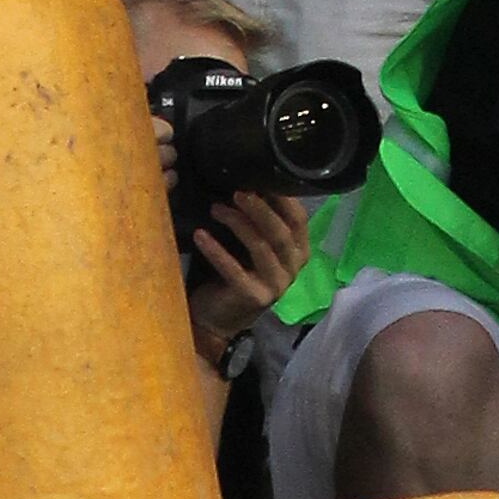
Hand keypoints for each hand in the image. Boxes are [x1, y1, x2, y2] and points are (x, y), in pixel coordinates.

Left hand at [186, 187, 310, 369]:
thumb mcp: (255, 246)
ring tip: (216, 209)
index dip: (281, 198)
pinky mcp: (252, 297)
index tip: (258, 178)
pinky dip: (216, 250)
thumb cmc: (237, 273)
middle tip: (237, 192)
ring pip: (260, 247)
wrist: (219, 320)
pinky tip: (200, 235)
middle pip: (280, 232)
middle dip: (259, 208)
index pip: (298, 219)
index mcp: (298, 251)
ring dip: (237, 223)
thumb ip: (261, 223)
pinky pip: (234, 269)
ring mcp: (275, 285)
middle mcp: (292, 268)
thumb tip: (249, 181)